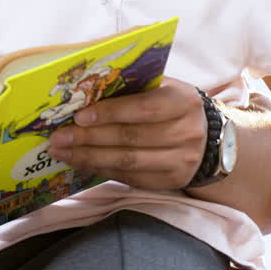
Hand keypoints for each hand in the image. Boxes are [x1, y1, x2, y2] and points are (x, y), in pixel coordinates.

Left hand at [47, 76, 205, 189]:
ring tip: (62, 151)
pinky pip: (129, 177)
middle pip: (131, 138)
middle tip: (59, 137)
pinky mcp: (170, 181)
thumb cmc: (173, 105)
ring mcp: (181, 161)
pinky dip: (101, 170)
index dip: (110, 113)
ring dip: (89, 157)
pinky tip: (80, 162)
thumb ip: (132, 87)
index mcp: (183, 101)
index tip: (79, 116)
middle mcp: (186, 133)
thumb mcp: (163, 88)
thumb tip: (84, 90)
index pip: (143, 108)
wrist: (211, 140)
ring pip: (128, 162)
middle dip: (90, 138)